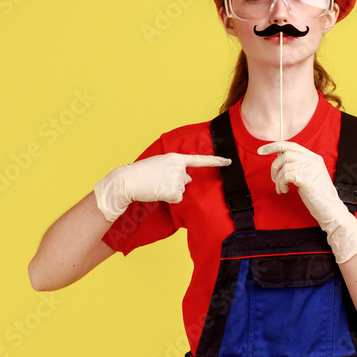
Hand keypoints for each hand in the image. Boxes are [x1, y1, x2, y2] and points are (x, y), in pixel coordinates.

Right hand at [94, 153, 230, 221]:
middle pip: (186, 180)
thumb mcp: (160, 163)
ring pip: (181, 191)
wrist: (128, 180)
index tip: (228, 161)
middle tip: (158, 180)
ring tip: (155, 186)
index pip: (200, 160)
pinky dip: (168, 199)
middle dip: (176, 183)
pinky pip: (177, 199)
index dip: (216, 161)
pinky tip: (157, 192)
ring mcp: (177, 180)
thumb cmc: (141, 172)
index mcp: (175, 157)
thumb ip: (175, 168)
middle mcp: (179, 168)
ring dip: (170, 191)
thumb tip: (189, 180)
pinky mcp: (174, 192)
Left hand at [257, 141, 356, 262]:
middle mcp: (313, 159)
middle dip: (274, 167)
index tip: (260, 151)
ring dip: (278, 179)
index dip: (273, 146)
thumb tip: (278, 157)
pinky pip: (285, 175)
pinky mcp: (306, 177)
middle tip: (274, 180)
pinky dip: (281, 184)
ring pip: (284, 165)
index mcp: (313, 157)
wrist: (330, 210)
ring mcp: (311, 167)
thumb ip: (296, 165)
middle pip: (284, 153)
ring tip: (282, 189)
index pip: (290, 145)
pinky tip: (285, 191)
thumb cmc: (316, 195)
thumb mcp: (306, 175)